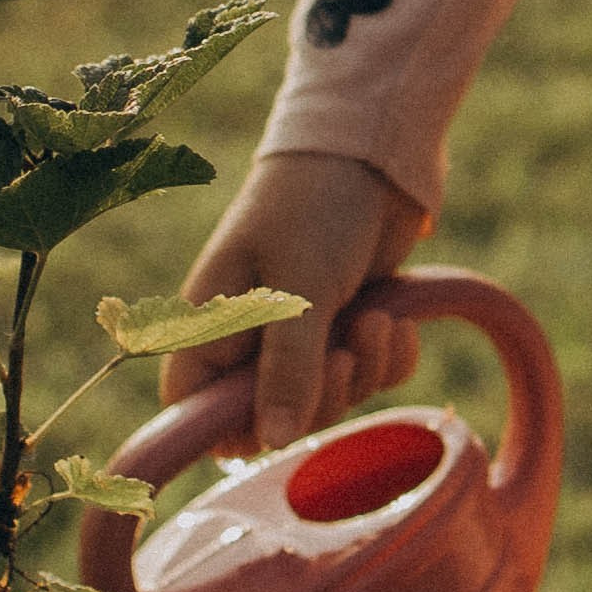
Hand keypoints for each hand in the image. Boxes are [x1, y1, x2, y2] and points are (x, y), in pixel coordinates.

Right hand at [167, 152, 427, 448]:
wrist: (373, 150)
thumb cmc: (314, 206)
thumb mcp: (300, 289)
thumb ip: (286, 370)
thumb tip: (271, 441)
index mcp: (212, 327)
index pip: (194, 410)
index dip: (230, 429)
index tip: (277, 421)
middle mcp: (251, 340)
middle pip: (272, 420)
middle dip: (321, 395)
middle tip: (345, 352)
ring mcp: (301, 338)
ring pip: (327, 401)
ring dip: (363, 371)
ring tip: (378, 320)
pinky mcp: (347, 330)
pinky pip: (368, 378)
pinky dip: (389, 359)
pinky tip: (398, 321)